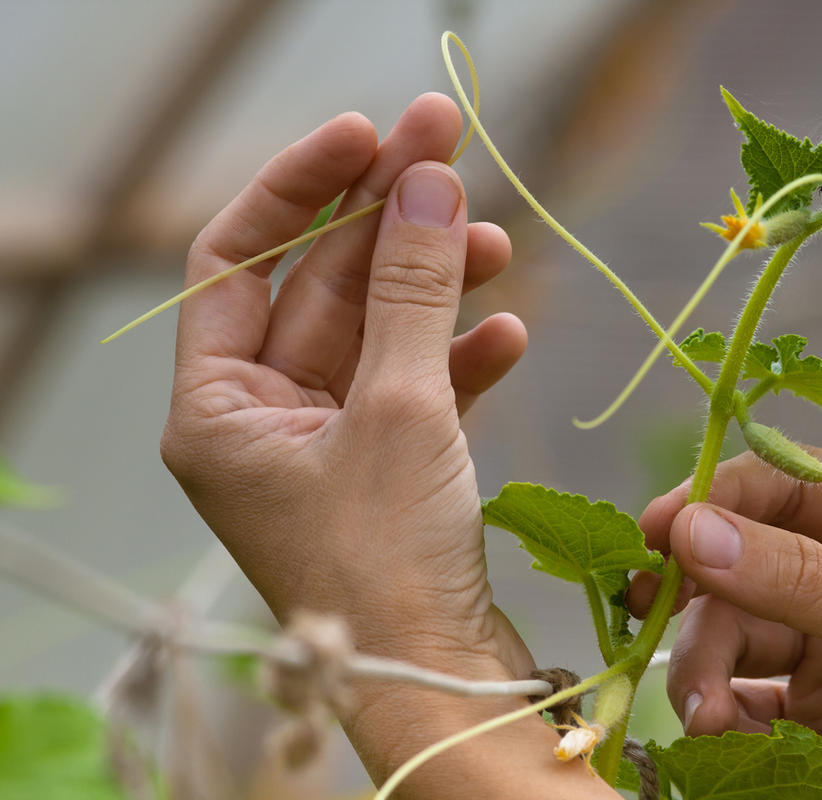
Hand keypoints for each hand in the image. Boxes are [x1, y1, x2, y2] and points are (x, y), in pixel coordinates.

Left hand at [161, 96, 614, 796]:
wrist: (440, 684)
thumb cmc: (388, 566)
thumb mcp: (399, 410)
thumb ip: (410, 290)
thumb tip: (427, 182)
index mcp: (219, 408)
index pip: (237, 260)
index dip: (299, 187)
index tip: (367, 136)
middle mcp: (263, 421)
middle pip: (321, 288)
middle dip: (388, 223)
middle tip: (451, 149)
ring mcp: (328, 443)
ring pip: (379, 332)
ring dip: (436, 285)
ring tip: (496, 243)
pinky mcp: (388, 467)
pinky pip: (418, 388)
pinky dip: (462, 358)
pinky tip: (508, 333)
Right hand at [628, 451, 821, 799]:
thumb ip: (808, 582)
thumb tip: (699, 531)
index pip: (800, 486)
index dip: (726, 495)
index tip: (662, 524)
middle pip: (750, 558)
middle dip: (704, 593)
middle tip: (651, 611)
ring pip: (733, 628)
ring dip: (704, 665)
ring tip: (706, 713)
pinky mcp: (812, 707)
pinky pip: (740, 692)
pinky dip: (719, 711)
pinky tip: (723, 734)